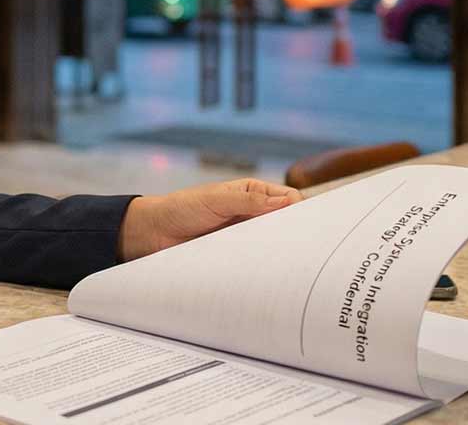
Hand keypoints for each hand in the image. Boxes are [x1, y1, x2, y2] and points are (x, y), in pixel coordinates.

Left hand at [118, 178, 303, 260]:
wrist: (153, 233)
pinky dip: (265, 267)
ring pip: (273, 244)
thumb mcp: (216, 199)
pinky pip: (256, 261)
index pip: (288, 199)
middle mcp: (252, 214)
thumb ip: (248, 200)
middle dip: (297, 235)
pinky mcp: (236, 255)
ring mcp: (245, 236)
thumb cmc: (182, 208)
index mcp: (252, 193)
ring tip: (296, 266)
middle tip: (312, 250)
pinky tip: (272, 275)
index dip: (302, 210)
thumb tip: (286, 202)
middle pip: (285, 224)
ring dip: (281, 253)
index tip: (313, 225)